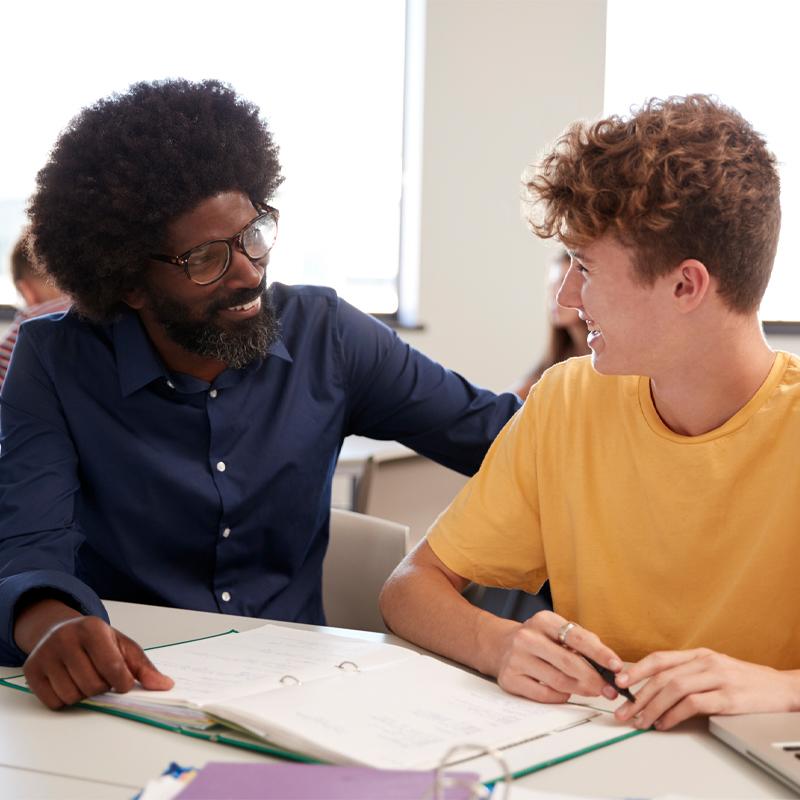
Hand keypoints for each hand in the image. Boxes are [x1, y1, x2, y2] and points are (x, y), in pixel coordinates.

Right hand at [22, 614, 173, 709]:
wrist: (60, 629)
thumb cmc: (96, 640)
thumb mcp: (122, 645)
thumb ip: (144, 667)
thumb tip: (165, 686)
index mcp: (93, 628)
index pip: (113, 668)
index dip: (123, 683)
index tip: (123, 682)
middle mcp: (66, 638)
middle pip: (93, 685)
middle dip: (103, 688)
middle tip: (101, 676)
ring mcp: (46, 654)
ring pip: (72, 696)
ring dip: (84, 695)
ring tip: (85, 677)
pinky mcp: (32, 670)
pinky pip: (54, 702)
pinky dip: (65, 700)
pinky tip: (69, 683)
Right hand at [495, 611, 623, 703]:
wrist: (500, 645)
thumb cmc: (539, 639)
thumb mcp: (556, 630)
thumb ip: (581, 641)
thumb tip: (609, 663)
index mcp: (543, 620)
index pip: (577, 637)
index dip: (600, 653)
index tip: (617, 666)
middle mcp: (527, 637)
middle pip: (569, 662)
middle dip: (594, 678)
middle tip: (610, 689)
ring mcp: (516, 658)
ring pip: (558, 681)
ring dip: (581, 689)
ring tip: (593, 691)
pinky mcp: (510, 678)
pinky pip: (544, 694)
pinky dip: (560, 696)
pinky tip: (566, 692)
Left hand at [614, 648, 799, 730]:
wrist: (784, 689)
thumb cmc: (747, 681)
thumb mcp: (715, 669)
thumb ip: (689, 673)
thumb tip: (656, 688)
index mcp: (700, 654)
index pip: (660, 659)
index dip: (637, 669)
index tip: (619, 682)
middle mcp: (706, 662)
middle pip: (663, 676)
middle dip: (639, 695)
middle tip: (625, 711)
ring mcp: (718, 678)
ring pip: (674, 689)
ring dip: (653, 707)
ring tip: (641, 721)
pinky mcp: (729, 698)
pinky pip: (694, 705)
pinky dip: (674, 715)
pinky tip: (665, 723)